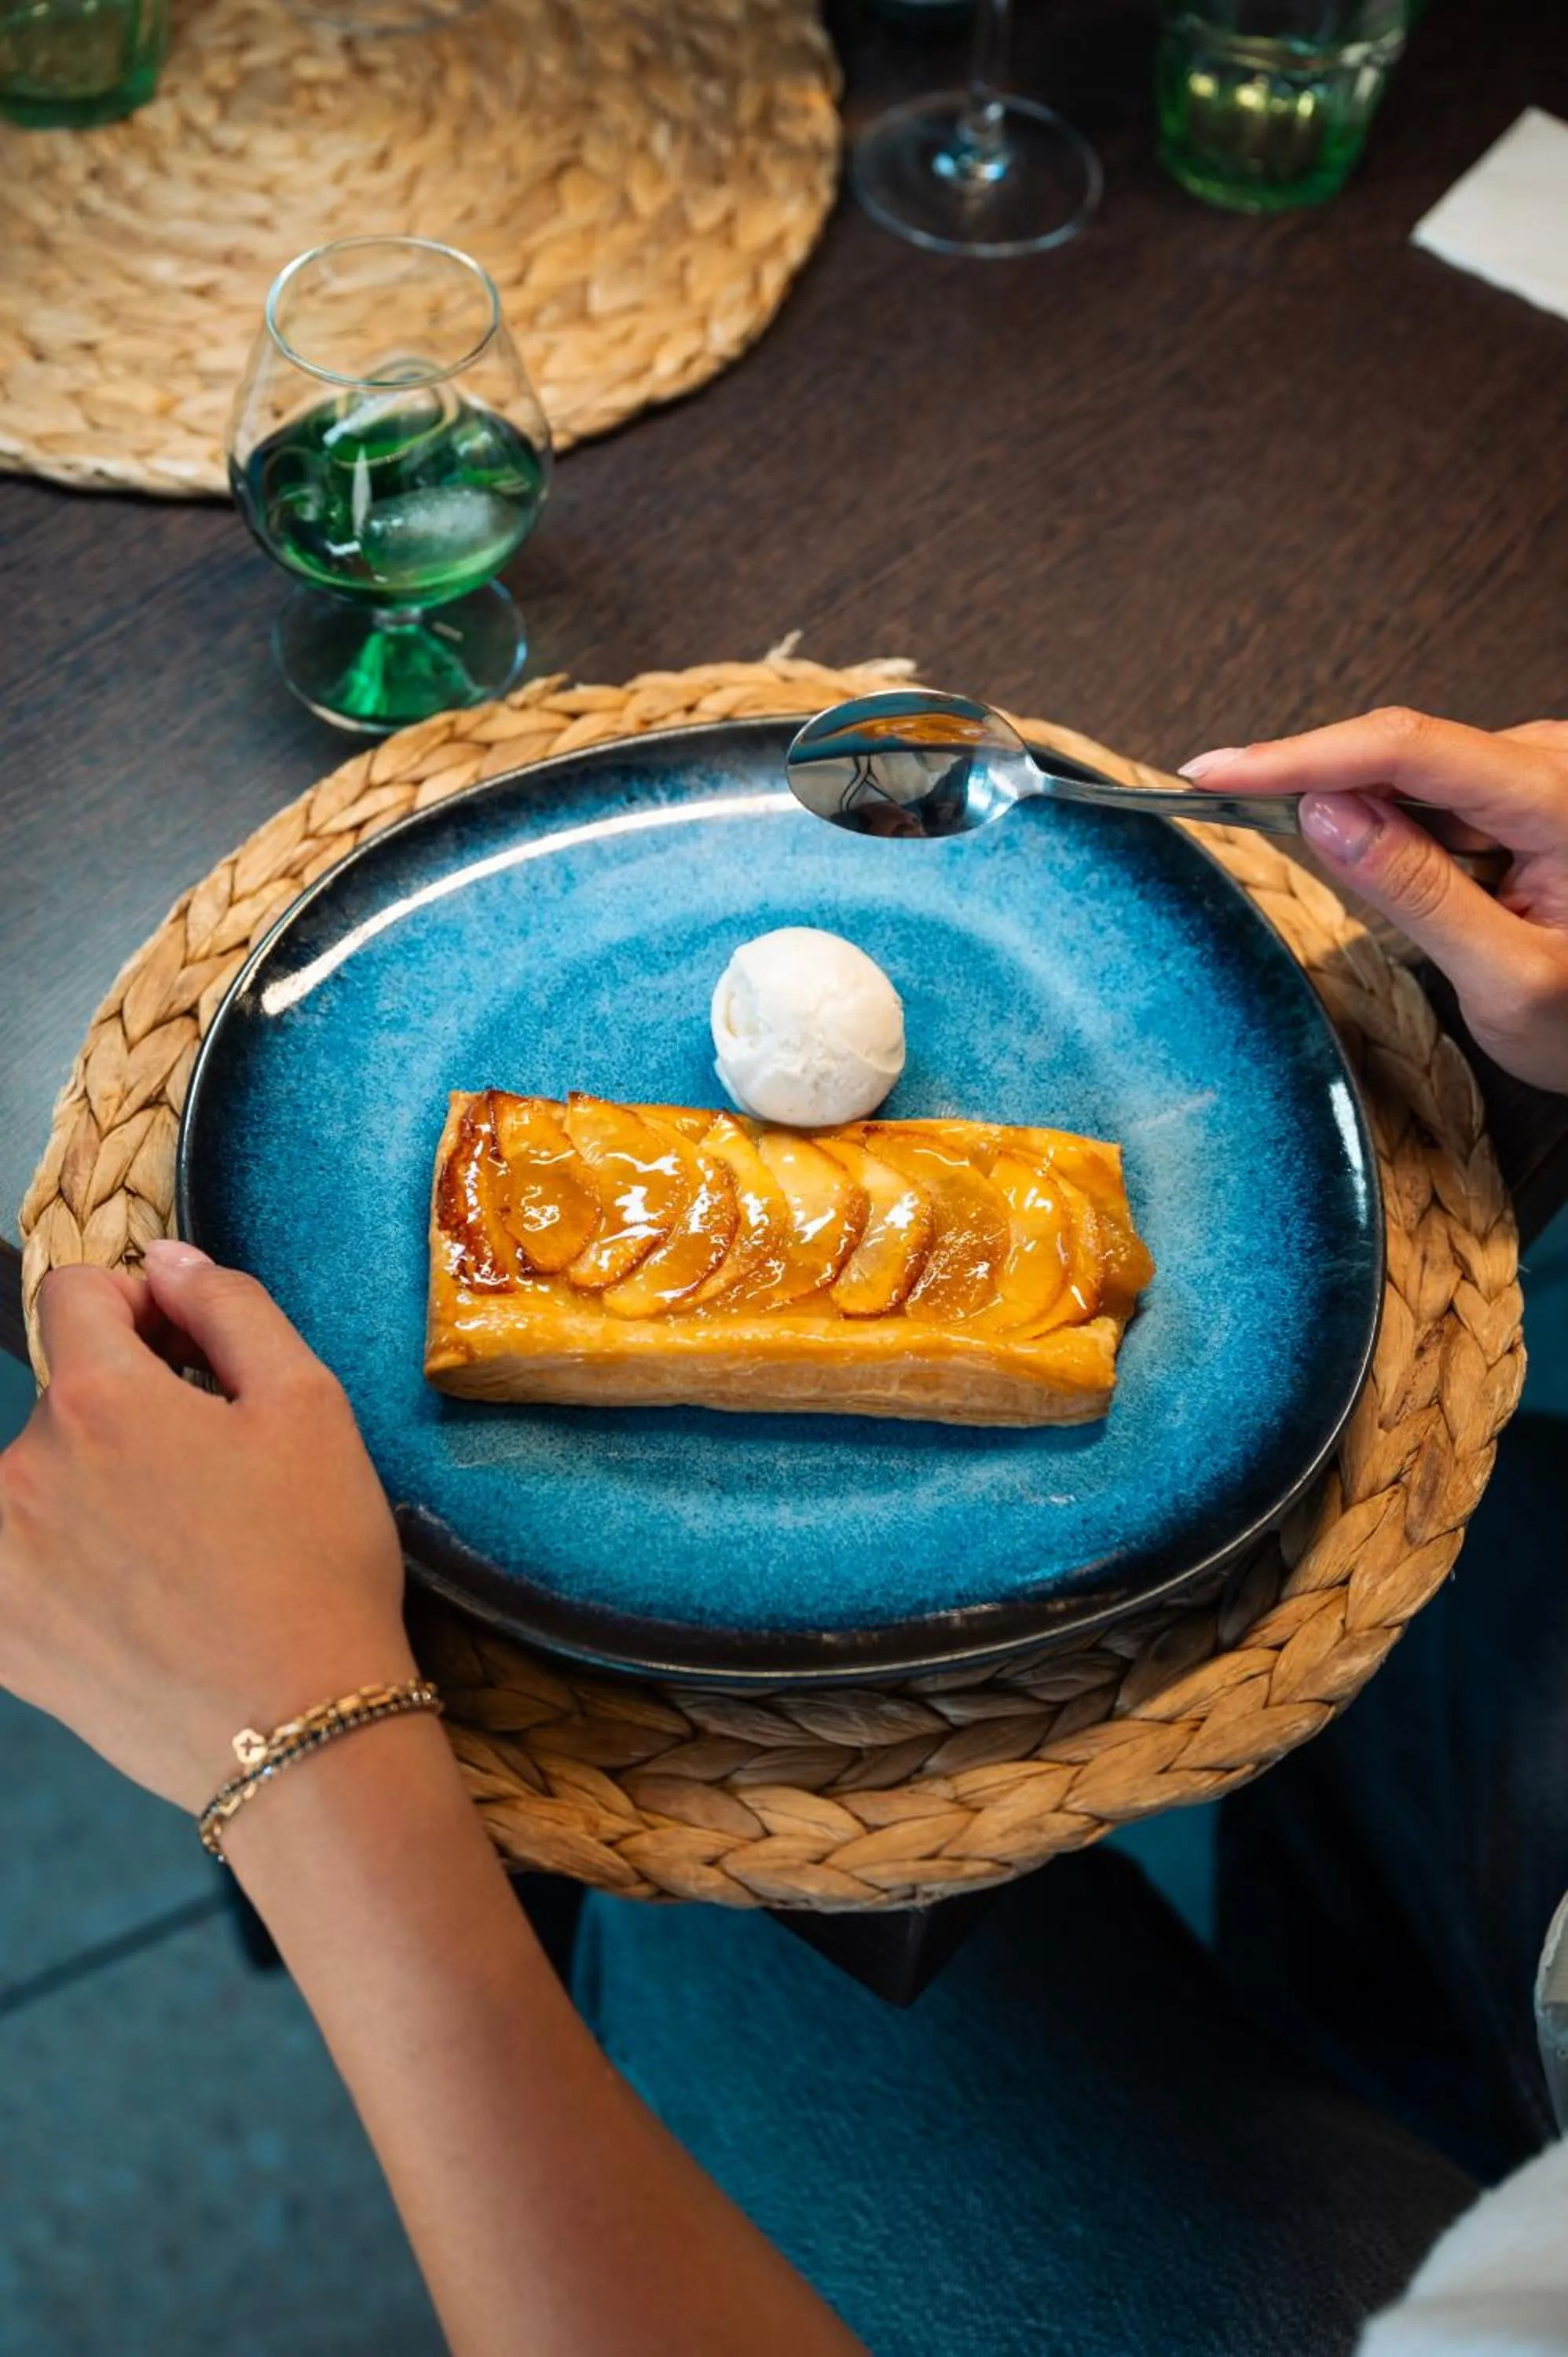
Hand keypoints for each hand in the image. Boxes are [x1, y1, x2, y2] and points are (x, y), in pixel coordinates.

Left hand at [0, 1242, 414, 1811]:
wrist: (298, 1732)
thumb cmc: (316, 1564)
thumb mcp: (311, 1404)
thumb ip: (229, 1305)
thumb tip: (167, 1261)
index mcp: (98, 1400)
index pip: (76, 1294)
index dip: (142, 1307)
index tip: (193, 1358)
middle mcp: (22, 1472)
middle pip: (65, 1395)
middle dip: (130, 1408)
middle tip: (217, 1476)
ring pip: (43, 1481)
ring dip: (97, 1488)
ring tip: (183, 1551)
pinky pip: (23, 1564)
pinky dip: (69, 1565)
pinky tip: (140, 1603)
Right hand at [1181, 709, 1567, 1092]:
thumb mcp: (1508, 981)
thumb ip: (1418, 892)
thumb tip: (1323, 813)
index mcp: (1562, 797)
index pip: (1404, 749)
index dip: (1295, 756)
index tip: (1210, 772)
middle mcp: (1552, 762)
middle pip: (1399, 753)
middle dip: (1320, 794)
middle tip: (1250, 840)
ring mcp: (1538, 774)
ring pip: (1411, 779)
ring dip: (1374, 833)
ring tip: (1423, 915)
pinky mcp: (1525, 793)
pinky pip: (1435, 799)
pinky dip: (1402, 840)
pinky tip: (1436, 900)